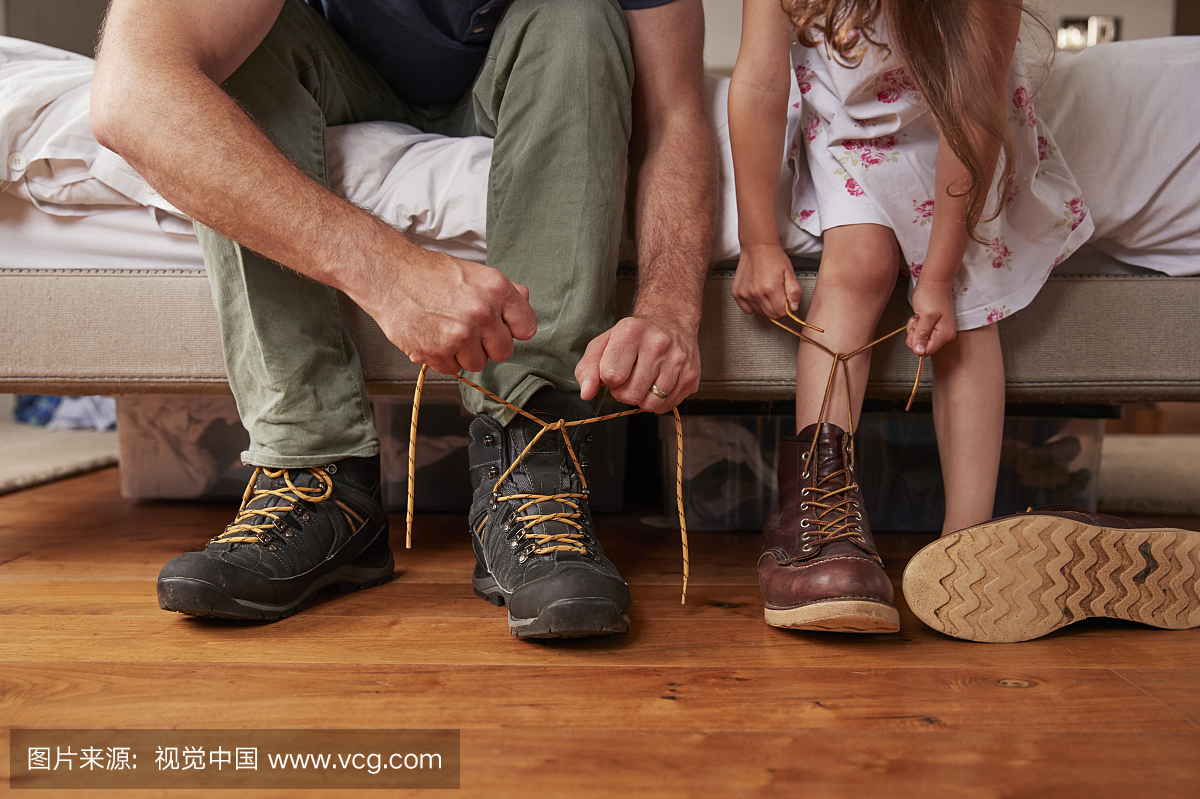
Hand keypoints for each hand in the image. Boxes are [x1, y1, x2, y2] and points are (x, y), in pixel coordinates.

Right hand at [362, 249, 537, 375]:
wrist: (390, 276)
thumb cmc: (429, 274)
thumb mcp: (474, 272)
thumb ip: (504, 291)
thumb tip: (524, 301)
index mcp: (497, 289)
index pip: (526, 328)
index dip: (512, 330)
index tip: (501, 328)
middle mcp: (482, 312)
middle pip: (504, 352)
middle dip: (488, 345)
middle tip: (469, 330)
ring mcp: (460, 335)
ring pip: (477, 363)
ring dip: (464, 353)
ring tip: (447, 331)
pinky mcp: (438, 351)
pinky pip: (452, 369)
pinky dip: (443, 358)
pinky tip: (433, 337)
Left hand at [574, 313, 699, 412]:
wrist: (670, 322)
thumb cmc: (633, 336)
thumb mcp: (603, 344)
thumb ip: (588, 369)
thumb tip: (587, 393)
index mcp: (632, 332)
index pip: (611, 375)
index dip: (608, 379)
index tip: (614, 370)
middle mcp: (658, 344)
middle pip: (630, 395)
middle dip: (624, 392)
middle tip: (629, 377)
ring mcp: (678, 361)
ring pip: (650, 404)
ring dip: (642, 397)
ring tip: (644, 379)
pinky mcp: (691, 376)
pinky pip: (666, 406)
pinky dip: (658, 401)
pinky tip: (658, 382)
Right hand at [731, 243, 801, 318]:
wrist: (757, 246)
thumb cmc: (773, 257)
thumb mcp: (789, 273)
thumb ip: (794, 292)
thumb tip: (793, 308)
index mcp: (771, 289)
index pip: (781, 312)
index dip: (786, 307)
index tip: (785, 299)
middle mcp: (756, 293)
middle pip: (770, 314)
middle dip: (776, 307)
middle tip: (777, 294)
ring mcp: (745, 294)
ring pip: (760, 312)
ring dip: (765, 305)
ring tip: (766, 290)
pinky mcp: (737, 293)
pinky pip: (747, 309)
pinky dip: (753, 305)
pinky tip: (757, 294)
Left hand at [906, 277, 956, 355]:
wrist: (934, 282)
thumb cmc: (931, 295)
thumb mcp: (925, 316)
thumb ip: (922, 335)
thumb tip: (919, 352)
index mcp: (945, 334)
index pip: (926, 351)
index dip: (916, 343)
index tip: (915, 330)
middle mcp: (944, 335)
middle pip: (922, 346)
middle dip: (914, 335)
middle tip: (918, 321)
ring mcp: (939, 331)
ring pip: (919, 339)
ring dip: (915, 328)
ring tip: (920, 316)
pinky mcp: (934, 326)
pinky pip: (920, 332)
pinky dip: (916, 325)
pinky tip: (920, 316)